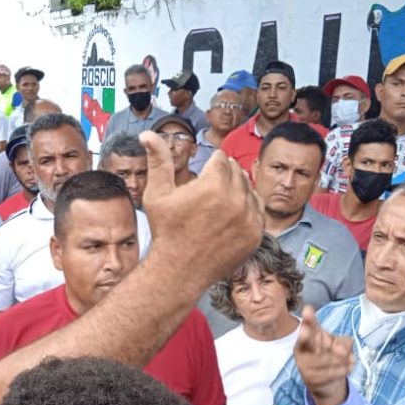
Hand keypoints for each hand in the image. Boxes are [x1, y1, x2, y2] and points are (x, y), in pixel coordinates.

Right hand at [140, 130, 262, 286]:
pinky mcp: (256, 234)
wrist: (179, 271)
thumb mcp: (157, 194)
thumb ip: (158, 160)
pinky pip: (258, 210)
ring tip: (218, 205)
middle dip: (224, 177)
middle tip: (208, 194)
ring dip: (237, 191)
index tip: (200, 181)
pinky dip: (247, 210)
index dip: (209, 166)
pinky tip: (230, 216)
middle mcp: (235, 199)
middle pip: (237, 172)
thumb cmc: (166, 232)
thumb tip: (146, 133)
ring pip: (250, 190)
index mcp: (213, 184)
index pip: (221, 159)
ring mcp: (249, 218)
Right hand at [294, 306, 353, 404]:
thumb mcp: (341, 345)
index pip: (309, 325)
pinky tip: (347, 369)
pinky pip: (328, 373)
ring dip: (341, 361)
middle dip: (309, 336)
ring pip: (324, 359)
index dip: (308, 318)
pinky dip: (341, 371)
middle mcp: (302, 348)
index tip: (308, 310)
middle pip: (307, 340)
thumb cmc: (332, 357)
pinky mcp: (308, 378)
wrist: (328, 383)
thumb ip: (344, 342)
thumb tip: (341, 351)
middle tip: (322, 337)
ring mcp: (303, 363)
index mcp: (309, 336)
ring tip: (350, 360)